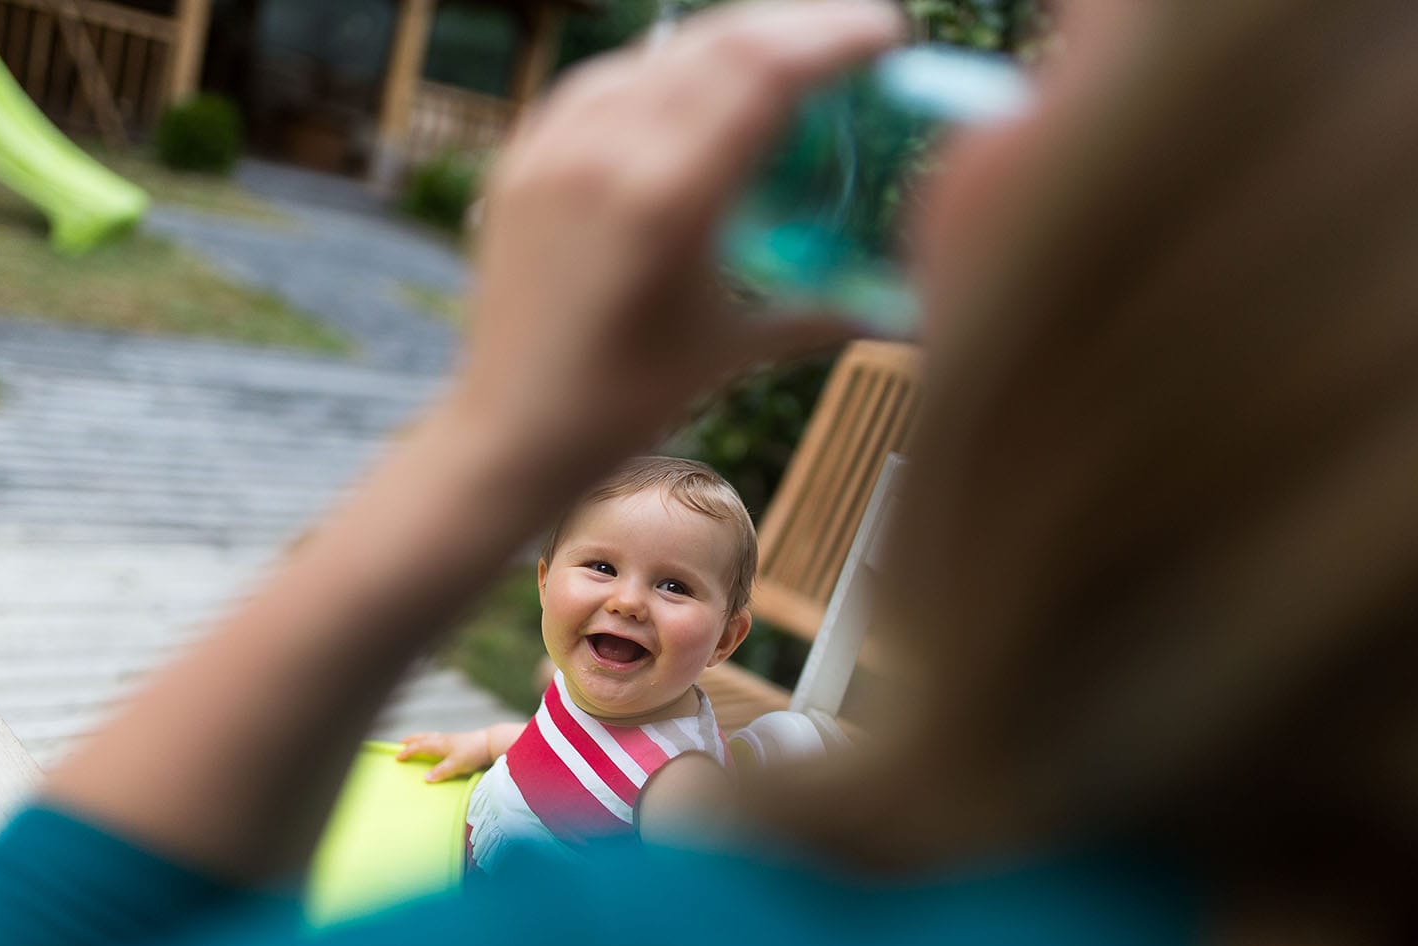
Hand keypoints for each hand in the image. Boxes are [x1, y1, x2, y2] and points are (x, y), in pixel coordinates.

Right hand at [396, 729, 494, 782]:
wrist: (491, 743)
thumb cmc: (473, 753)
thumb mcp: (456, 765)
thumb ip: (440, 771)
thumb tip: (425, 778)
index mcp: (439, 744)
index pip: (419, 746)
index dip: (407, 751)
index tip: (396, 757)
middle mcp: (443, 739)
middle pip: (423, 737)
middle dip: (411, 740)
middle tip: (400, 742)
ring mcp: (452, 739)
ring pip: (431, 736)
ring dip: (421, 738)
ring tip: (415, 741)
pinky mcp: (459, 741)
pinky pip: (439, 739)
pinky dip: (432, 740)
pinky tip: (437, 745)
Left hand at [458, 0, 906, 448]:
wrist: (511, 433)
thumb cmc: (627, 404)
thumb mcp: (734, 349)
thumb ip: (822, 311)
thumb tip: (906, 306)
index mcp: (666, 199)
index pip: (763, 73)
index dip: (833, 37)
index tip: (887, 33)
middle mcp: (606, 152)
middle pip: (720, 44)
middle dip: (797, 27)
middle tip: (851, 36)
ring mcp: (555, 146)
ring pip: (661, 54)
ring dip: (732, 44)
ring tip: (782, 59)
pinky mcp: (524, 155)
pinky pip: (605, 81)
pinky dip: (664, 72)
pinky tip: (694, 90)